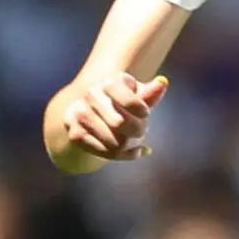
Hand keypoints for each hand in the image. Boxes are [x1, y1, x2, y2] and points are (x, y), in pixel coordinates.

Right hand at [48, 72, 167, 170]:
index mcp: (110, 81)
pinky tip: (133, 152)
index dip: (142, 111)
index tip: (146, 114)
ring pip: (113, 143)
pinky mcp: (75, 133)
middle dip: (138, 131)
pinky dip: (123, 156)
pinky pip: (104, 153)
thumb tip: (163, 82)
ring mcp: (81, 113)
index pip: (129, 101)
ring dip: (130, 146)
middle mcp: (92, 94)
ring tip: (136, 142)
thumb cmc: (122, 103)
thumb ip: (150, 94)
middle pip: (120, 124)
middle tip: (142, 131)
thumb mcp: (138, 97)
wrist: (93, 112)